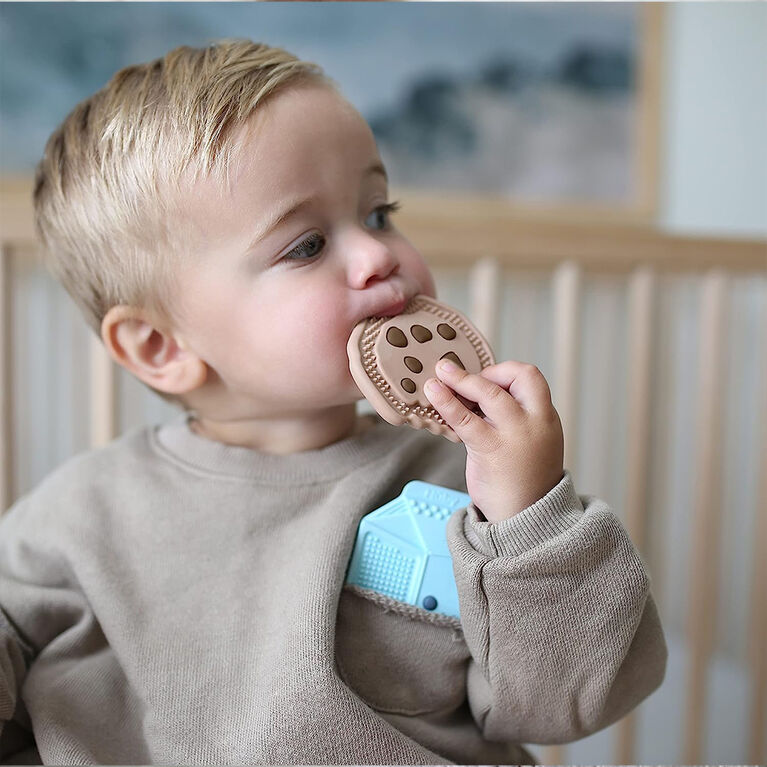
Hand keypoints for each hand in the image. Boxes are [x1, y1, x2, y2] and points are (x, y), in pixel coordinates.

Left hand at [424, 359, 563, 522]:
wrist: (526, 517)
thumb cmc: (523, 479)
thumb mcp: (531, 441)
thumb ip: (511, 418)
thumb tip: (475, 396)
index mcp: (546, 417)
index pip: (530, 378)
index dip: (505, 372)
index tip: (486, 379)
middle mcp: (535, 422)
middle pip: (518, 377)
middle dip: (488, 371)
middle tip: (463, 375)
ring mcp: (514, 434)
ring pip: (489, 393)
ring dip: (461, 379)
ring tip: (440, 372)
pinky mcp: (489, 449)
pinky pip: (464, 418)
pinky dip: (446, 401)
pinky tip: (433, 392)